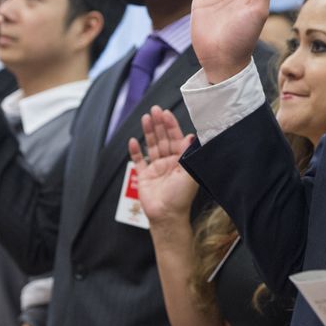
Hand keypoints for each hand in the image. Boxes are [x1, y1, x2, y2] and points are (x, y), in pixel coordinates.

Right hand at [128, 107, 198, 226]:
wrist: (166, 216)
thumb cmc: (180, 198)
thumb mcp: (189, 174)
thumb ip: (189, 155)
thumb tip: (192, 136)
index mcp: (181, 161)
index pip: (176, 138)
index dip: (171, 125)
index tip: (166, 113)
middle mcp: (169, 163)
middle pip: (163, 139)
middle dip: (159, 124)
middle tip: (155, 109)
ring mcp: (156, 169)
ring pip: (151, 146)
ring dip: (148, 132)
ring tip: (145, 118)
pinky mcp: (144, 177)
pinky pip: (138, 161)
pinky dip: (135, 151)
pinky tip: (133, 141)